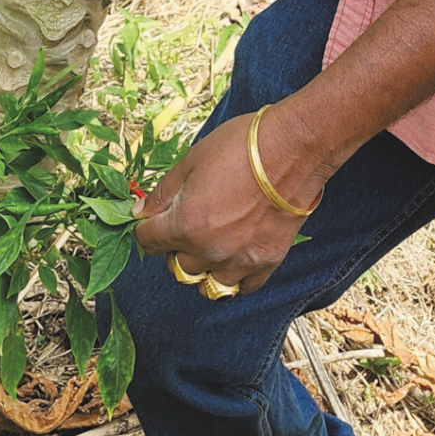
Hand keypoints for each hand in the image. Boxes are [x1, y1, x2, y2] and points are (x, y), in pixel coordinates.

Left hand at [133, 114, 307, 295]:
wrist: (293, 149)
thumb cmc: (239, 148)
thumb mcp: (191, 162)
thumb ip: (163, 193)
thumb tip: (141, 212)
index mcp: (185, 224)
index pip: (147, 242)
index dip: (145, 228)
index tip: (152, 220)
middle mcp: (210, 250)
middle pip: (176, 265)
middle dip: (173, 247)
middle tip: (184, 225)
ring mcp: (240, 260)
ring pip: (207, 285)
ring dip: (202, 268)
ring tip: (208, 245)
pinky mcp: (268, 262)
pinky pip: (243, 288)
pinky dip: (234, 277)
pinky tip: (234, 256)